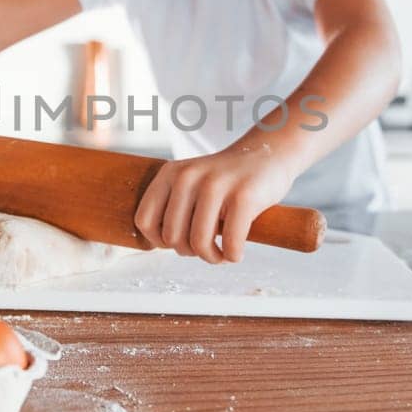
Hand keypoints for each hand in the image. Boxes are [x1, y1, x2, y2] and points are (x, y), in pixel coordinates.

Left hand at [133, 144, 297, 263]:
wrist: (267, 153)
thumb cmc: (226, 180)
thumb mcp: (189, 183)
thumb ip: (170, 207)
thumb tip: (151, 246)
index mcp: (170, 174)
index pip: (144, 220)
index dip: (159, 241)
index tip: (179, 242)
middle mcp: (189, 176)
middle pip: (172, 237)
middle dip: (189, 252)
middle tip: (206, 247)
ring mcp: (216, 185)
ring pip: (199, 243)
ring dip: (211, 258)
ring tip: (221, 254)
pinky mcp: (244, 197)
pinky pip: (230, 243)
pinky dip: (233, 256)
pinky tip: (236, 251)